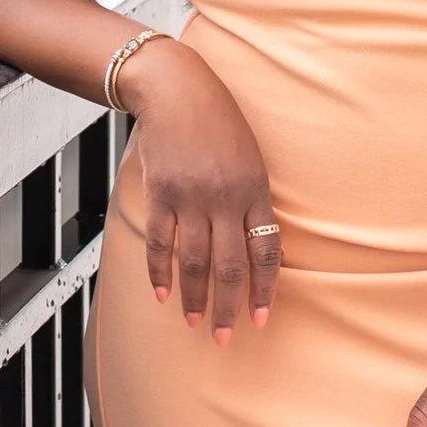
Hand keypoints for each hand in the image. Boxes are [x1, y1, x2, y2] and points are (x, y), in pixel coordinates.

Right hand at [125, 43, 280, 341]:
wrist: (176, 90)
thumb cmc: (217, 121)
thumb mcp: (250, 158)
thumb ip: (253, 201)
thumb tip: (258, 247)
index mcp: (255, 190)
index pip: (266, 251)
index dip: (264, 289)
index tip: (260, 318)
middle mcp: (225, 198)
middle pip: (230, 266)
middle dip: (228, 307)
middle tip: (224, 336)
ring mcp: (191, 197)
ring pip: (195, 261)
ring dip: (195, 298)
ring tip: (196, 323)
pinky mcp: (161, 193)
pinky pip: (161, 242)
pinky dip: (160, 272)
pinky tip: (163, 294)